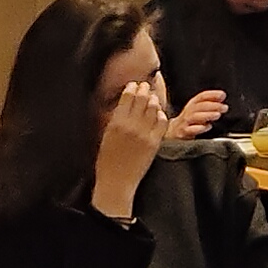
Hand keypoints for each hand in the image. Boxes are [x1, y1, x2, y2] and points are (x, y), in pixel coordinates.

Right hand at [91, 77, 167, 219]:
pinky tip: (158, 114)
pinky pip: (161, 122)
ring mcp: (144, 134)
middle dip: (144, 90)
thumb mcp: (106, 136)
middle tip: (145, 87)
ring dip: (153, 100)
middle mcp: (130, 126)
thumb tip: (124, 105)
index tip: (134, 84)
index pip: (127, 97)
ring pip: (153, 108)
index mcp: (116, 123)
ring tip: (152, 98)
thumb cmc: (107, 162)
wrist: (116, 183)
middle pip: (142, 99)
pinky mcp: (154, 142)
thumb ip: (115, 120)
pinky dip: (160, 115)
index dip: (132, 88)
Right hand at [168, 86, 227, 140]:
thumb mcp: (197, 110)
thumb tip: (222, 96)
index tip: (222, 95)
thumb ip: (209, 104)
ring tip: (217, 115)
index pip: (202, 97)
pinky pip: (190, 130)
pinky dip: (199, 128)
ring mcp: (184, 122)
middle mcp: (188, 112)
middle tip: (224, 107)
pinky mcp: (182, 133)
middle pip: (199, 106)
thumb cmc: (189, 121)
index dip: (212, 94)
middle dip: (213, 106)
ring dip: (207, 115)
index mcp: (192, 105)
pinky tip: (207, 126)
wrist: (172, 133)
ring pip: (195, 117)